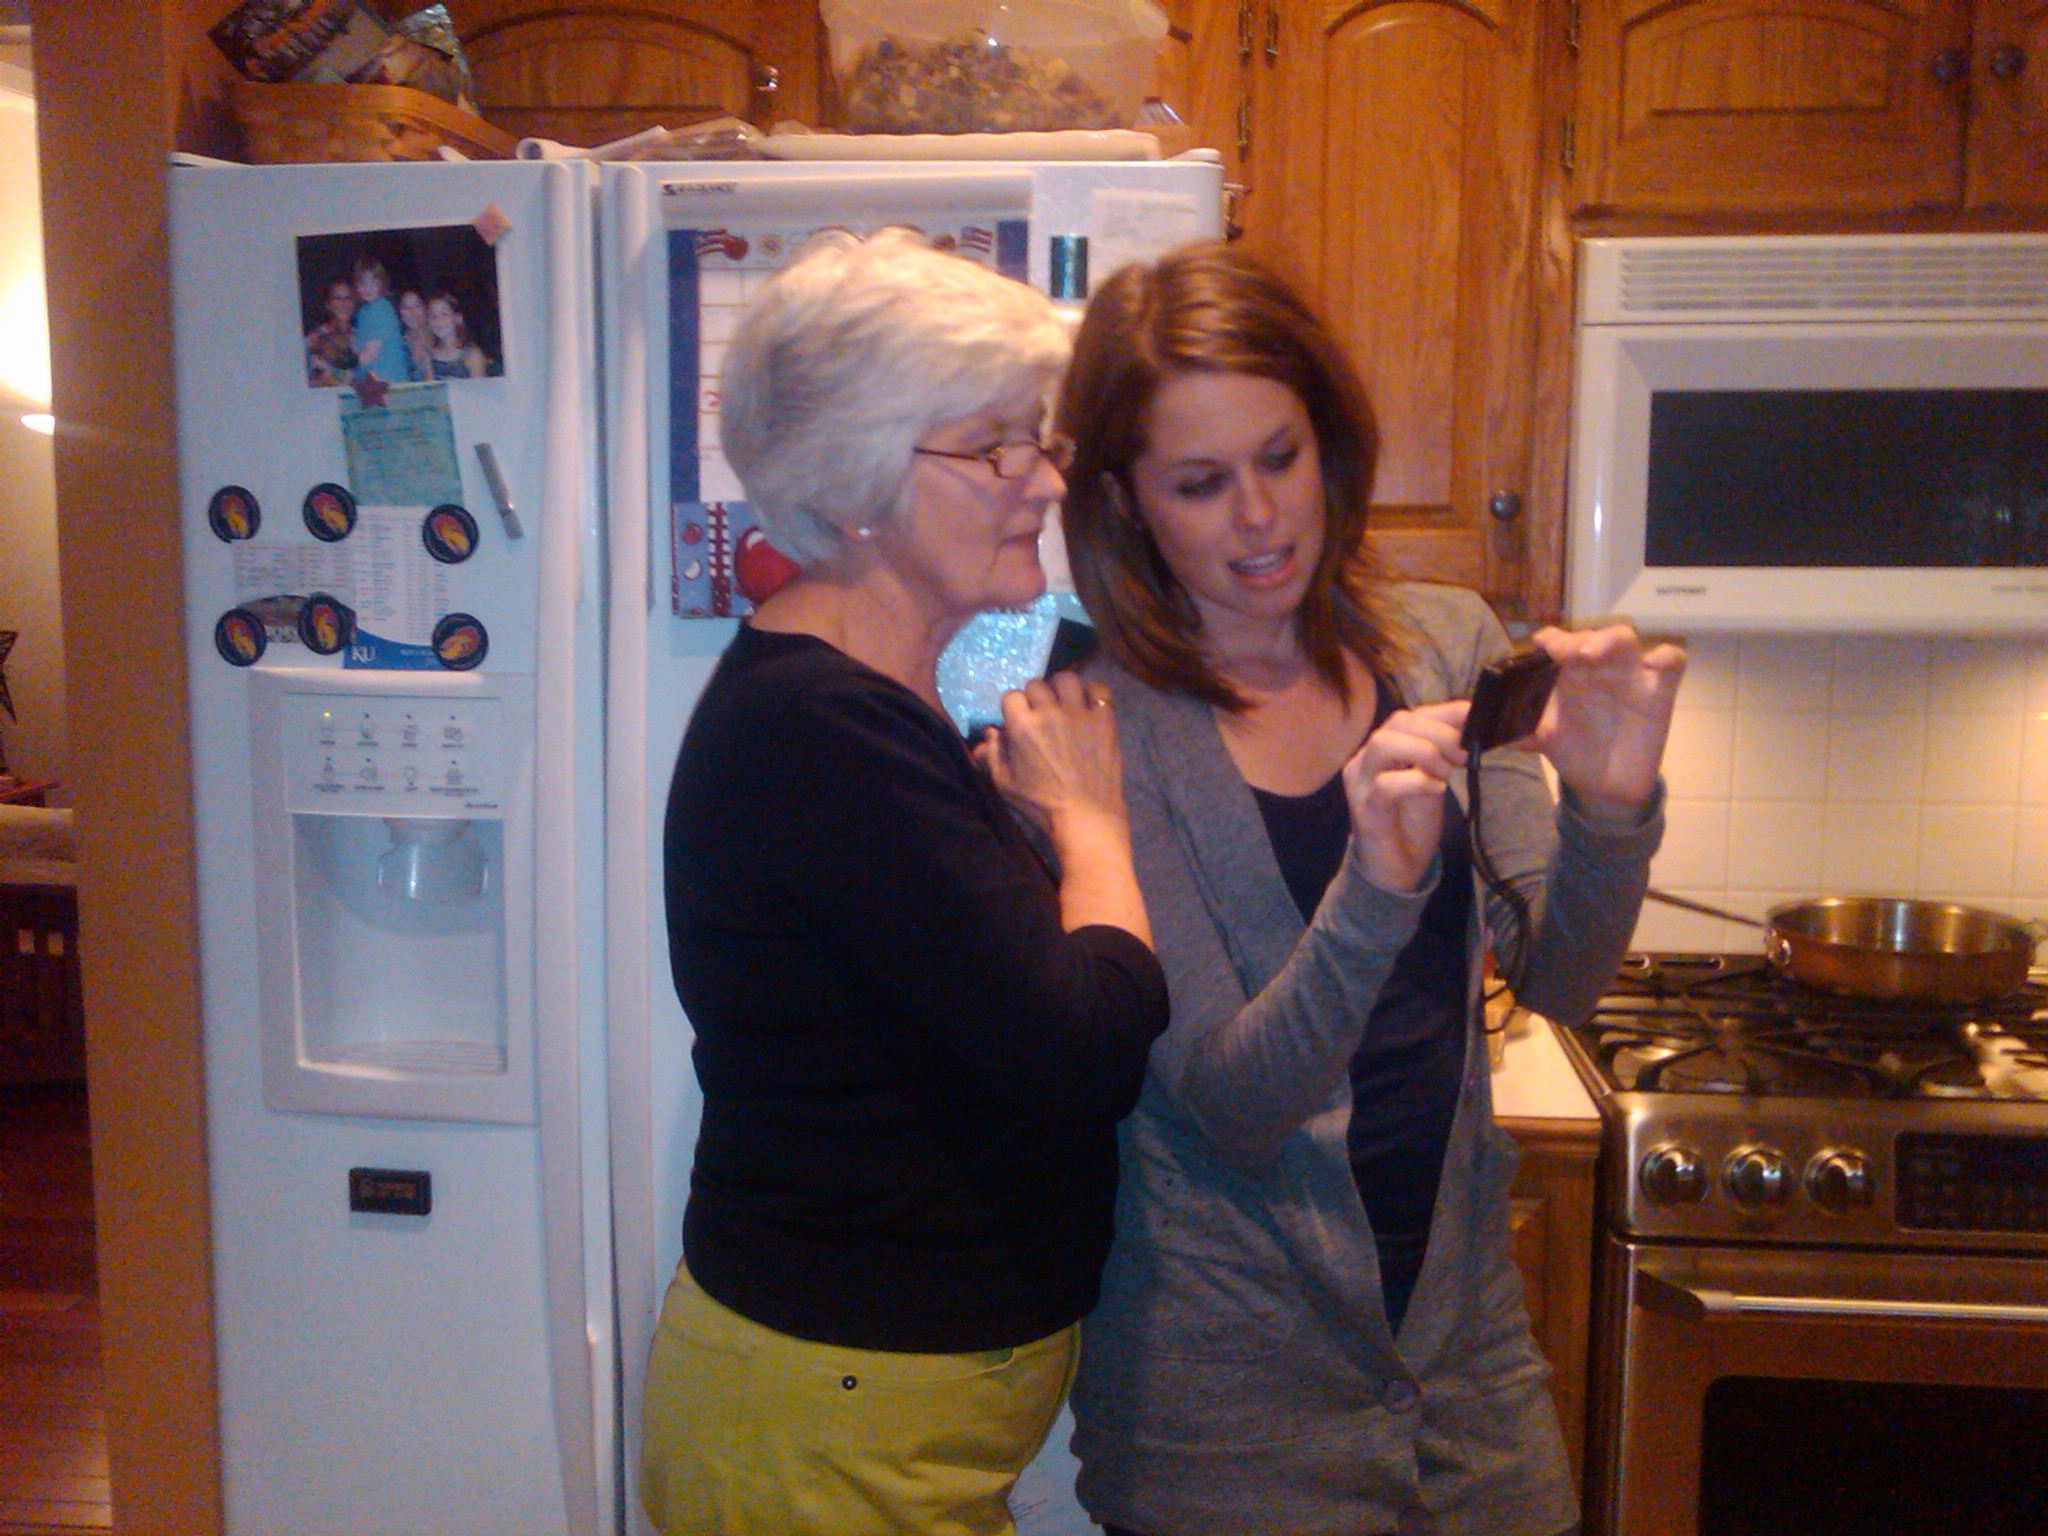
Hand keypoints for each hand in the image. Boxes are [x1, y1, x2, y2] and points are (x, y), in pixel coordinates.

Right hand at [974, 671, 1125, 836]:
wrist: (1085, 816)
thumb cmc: (1040, 803)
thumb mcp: (1004, 784)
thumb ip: (991, 754)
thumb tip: (989, 732)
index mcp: (1022, 725)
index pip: (1010, 696)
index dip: (1013, 709)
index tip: (1018, 722)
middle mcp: (1049, 711)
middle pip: (1036, 684)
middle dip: (1035, 698)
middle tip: (1041, 715)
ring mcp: (1079, 712)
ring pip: (1066, 678)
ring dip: (1061, 688)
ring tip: (1064, 703)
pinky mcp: (1103, 718)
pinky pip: (1098, 689)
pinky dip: (1092, 693)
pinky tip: (1087, 706)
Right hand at [1341, 700, 1467, 891]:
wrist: (1394, 869)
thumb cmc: (1412, 823)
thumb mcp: (1433, 779)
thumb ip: (1443, 753)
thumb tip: (1472, 726)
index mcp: (1382, 748)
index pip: (1411, 715)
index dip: (1445, 712)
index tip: (1474, 717)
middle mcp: (1365, 758)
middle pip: (1398, 722)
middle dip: (1439, 732)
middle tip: (1462, 755)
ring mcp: (1360, 782)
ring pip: (1385, 744)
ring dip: (1425, 752)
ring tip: (1446, 773)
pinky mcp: (1365, 807)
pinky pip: (1387, 784)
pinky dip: (1418, 782)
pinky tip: (1437, 790)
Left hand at [1527, 624, 1686, 817]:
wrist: (1604, 785)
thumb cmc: (1572, 749)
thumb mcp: (1539, 739)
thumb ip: (1510, 729)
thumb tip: (1471, 722)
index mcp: (1567, 673)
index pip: (1559, 643)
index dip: (1551, 640)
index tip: (1540, 645)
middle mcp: (1597, 668)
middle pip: (1590, 636)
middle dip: (1578, 637)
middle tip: (1565, 651)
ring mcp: (1629, 676)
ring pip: (1625, 640)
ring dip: (1608, 640)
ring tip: (1591, 653)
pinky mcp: (1658, 691)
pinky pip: (1671, 663)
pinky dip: (1666, 658)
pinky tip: (1656, 663)